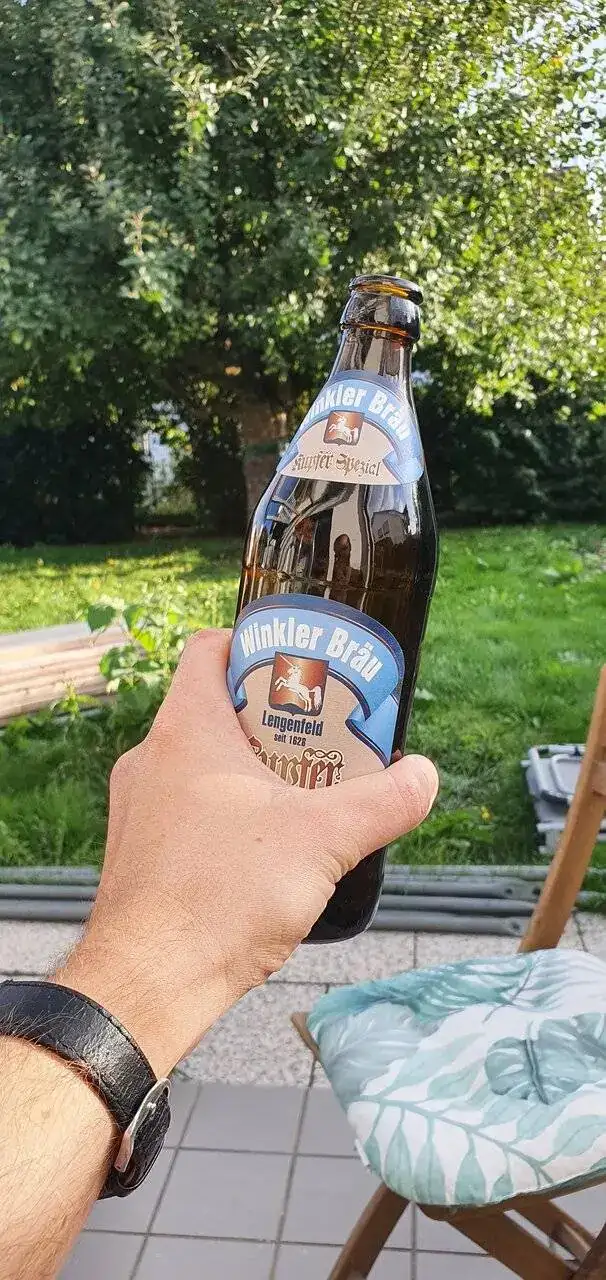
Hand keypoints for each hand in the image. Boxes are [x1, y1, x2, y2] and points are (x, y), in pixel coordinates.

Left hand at [59, 630, 437, 1074]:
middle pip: (214, 709)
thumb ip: (382, 802)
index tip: (304, 668)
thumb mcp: (322, 841)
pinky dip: (227, 815)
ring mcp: (138, 810)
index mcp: (184, 729)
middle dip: (274, 720)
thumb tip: (424, 776)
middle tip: (324, 739)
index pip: (210, 648)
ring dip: (252, 772)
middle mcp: (150, 759)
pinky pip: (186, 812)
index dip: (257, 646)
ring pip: (201, 765)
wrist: (148, 985)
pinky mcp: (138, 856)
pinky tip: (267, 853)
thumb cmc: (223, 895)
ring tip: (305, 797)